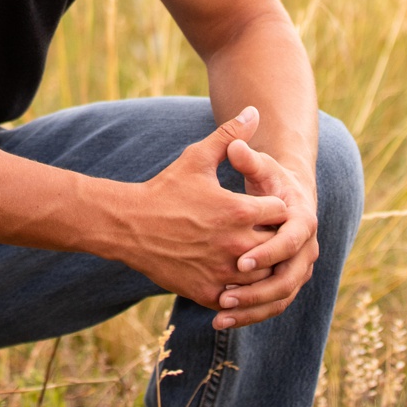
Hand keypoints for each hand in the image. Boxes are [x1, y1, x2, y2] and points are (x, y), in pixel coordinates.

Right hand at [117, 107, 290, 313]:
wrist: (126, 225)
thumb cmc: (164, 189)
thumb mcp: (196, 159)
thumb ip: (230, 136)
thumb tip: (254, 112)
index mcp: (239, 211)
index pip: (280, 212)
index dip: (270, 207)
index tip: (256, 205)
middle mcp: (237, 244)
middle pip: (277, 244)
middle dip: (268, 236)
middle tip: (250, 229)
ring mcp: (224, 271)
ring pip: (263, 274)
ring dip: (258, 263)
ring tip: (241, 249)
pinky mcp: (211, 292)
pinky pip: (239, 295)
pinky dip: (238, 286)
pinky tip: (224, 269)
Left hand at [210, 133, 320, 328]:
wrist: (284, 196)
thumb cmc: (267, 178)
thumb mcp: (259, 165)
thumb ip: (248, 156)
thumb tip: (237, 139)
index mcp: (302, 221)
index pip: (290, 241)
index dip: (267, 252)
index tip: (240, 261)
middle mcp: (306, 249)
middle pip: (288, 278)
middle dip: (257, 290)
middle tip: (225, 295)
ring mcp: (297, 268)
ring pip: (280, 297)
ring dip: (252, 308)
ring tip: (220, 311)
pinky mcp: (285, 281)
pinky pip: (271, 304)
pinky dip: (250, 314)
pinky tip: (220, 318)